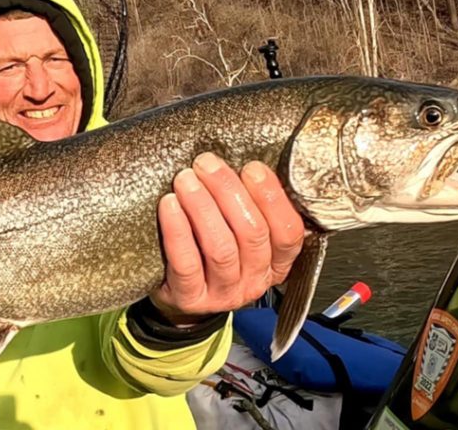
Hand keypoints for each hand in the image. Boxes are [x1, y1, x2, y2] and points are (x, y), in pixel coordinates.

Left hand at [150, 153, 305, 325]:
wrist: (179, 293)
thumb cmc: (211, 249)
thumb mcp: (240, 230)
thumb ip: (250, 204)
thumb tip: (246, 160)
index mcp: (277, 261)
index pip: (288, 231)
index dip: (272, 197)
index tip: (252, 167)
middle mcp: (256, 280)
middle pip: (252, 233)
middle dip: (228, 191)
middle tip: (205, 164)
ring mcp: (224, 293)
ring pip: (221, 248)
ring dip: (203, 207)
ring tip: (185, 179)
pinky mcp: (191, 298)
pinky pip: (187, 263)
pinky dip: (178, 231)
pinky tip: (169, 205)